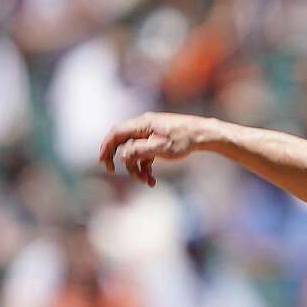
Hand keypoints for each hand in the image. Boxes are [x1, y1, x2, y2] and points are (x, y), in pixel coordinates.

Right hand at [98, 112, 220, 186]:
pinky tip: (152, 180)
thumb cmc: (183, 140)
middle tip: (113, 172)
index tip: (102, 162)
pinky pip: (145, 154)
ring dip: (137, 168)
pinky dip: (146, 167)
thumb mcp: (160, 148)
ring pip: (135, 152)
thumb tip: (122, 155)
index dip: (106, 147)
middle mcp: (144, 126)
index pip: (116, 133)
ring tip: (147, 181)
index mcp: (142, 124)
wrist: (203, 135)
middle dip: (120, 160)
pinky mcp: (157, 141)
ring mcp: (150, 133)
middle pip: (123, 143)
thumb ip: (139, 151)